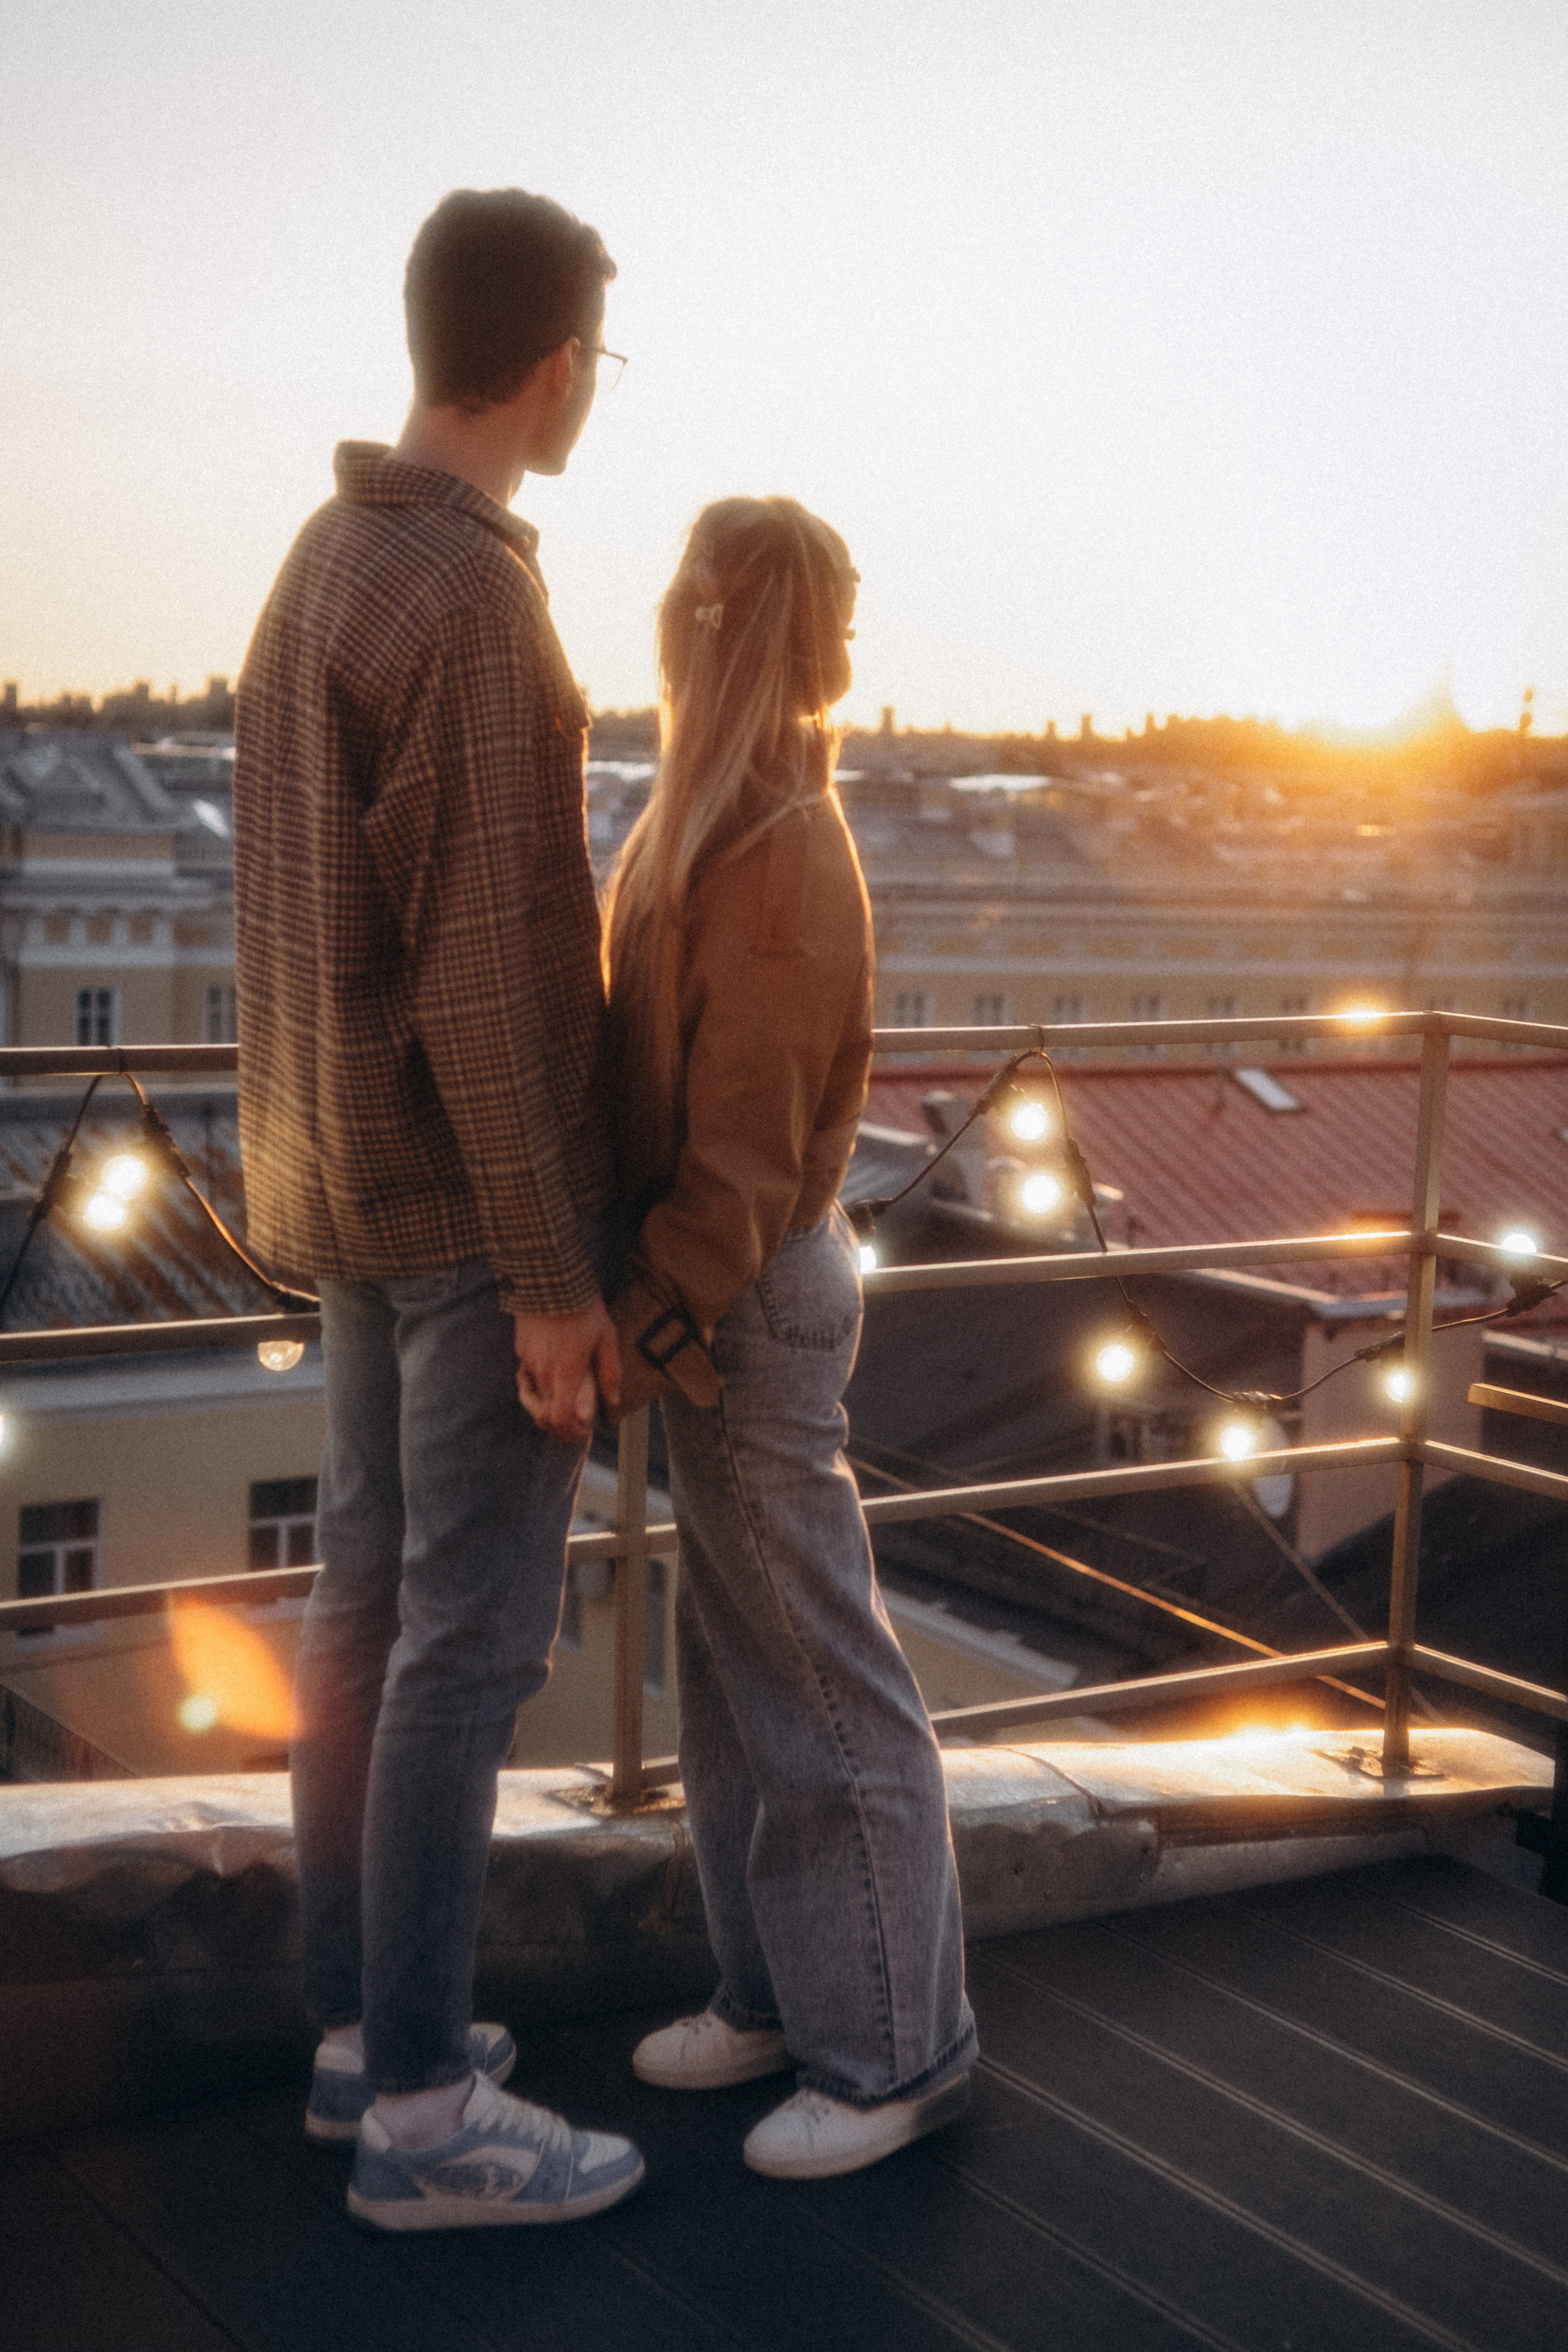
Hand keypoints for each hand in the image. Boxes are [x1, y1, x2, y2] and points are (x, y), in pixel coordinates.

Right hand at [513, 1300, 621, 1441]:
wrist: (551, 1280)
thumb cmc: (583, 1308)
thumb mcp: (606, 1338)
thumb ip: (610, 1372)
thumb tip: (613, 1400)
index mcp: (566, 1373)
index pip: (559, 1419)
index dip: (571, 1432)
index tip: (584, 1429)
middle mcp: (544, 1373)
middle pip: (545, 1416)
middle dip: (562, 1427)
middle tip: (578, 1425)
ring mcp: (528, 1363)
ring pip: (533, 1400)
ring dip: (547, 1411)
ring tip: (563, 1409)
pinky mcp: (520, 1352)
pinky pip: (526, 1380)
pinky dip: (536, 1391)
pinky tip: (548, 1388)